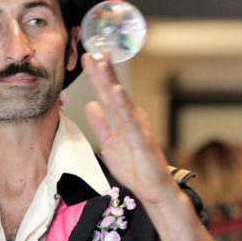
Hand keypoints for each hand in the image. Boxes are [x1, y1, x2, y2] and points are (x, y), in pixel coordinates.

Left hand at [81, 52, 180, 206]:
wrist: (154, 190)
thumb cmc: (136, 168)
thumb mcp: (110, 144)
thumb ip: (100, 125)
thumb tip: (91, 105)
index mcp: (124, 119)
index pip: (107, 94)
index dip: (97, 76)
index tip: (87, 58)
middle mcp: (132, 119)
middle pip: (113, 91)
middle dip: (102, 71)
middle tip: (92, 50)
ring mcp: (138, 128)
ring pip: (121, 100)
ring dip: (111, 80)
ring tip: (103, 62)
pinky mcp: (142, 140)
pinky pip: (130, 121)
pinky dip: (123, 105)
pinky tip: (116, 91)